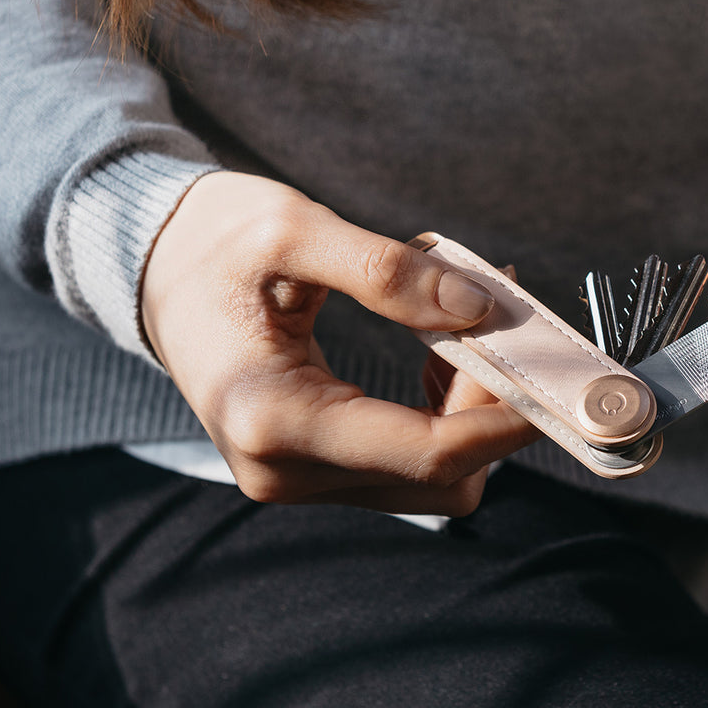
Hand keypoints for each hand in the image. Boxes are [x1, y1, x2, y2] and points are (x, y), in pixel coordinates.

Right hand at [141, 172, 537, 512]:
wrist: (147, 265)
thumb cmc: (211, 239)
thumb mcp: (293, 229)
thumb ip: (387, 271)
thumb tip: (483, 307)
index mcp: (270, 416)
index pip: (424, 452)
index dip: (506, 420)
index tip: (560, 374)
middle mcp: (280, 470)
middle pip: (438, 478)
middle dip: (491, 407)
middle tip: (505, 314)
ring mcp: (292, 478)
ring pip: (429, 479)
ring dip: (471, 411)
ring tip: (471, 321)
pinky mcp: (307, 468)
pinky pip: (404, 464)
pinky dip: (444, 417)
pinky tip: (442, 351)